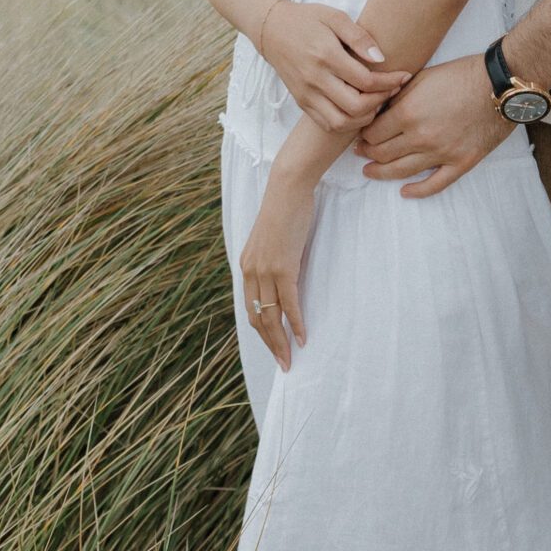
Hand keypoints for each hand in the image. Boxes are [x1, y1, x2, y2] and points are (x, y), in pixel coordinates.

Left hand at [240, 164, 316, 369]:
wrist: (288, 188)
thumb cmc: (284, 209)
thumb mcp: (271, 240)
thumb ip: (272, 261)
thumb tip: (284, 281)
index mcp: (247, 266)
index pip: (251, 309)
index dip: (262, 332)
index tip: (274, 347)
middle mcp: (252, 272)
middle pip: (258, 319)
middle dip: (271, 344)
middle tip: (283, 363)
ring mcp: (266, 271)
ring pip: (271, 316)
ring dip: (281, 341)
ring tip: (290, 359)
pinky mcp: (283, 267)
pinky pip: (289, 304)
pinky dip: (296, 323)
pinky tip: (302, 337)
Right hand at [259, 0, 409, 131]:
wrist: (272, 30)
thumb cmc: (307, 19)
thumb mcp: (335, 16)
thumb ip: (359, 36)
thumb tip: (381, 58)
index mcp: (326, 55)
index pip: (365, 80)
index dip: (390, 81)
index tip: (404, 76)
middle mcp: (315, 79)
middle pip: (356, 106)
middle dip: (381, 101)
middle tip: (392, 90)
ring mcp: (306, 94)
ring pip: (342, 122)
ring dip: (365, 117)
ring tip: (377, 101)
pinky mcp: (302, 103)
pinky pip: (327, 123)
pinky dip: (348, 123)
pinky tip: (359, 109)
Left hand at [358, 55, 507, 198]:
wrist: (499, 84)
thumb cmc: (461, 74)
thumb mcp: (422, 76)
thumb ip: (398, 96)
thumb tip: (380, 110)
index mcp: (409, 113)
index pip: (373, 133)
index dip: (363, 134)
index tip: (360, 133)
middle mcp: (421, 137)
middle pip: (383, 154)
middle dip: (368, 153)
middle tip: (361, 152)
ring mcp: (441, 153)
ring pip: (402, 171)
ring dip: (381, 173)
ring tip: (370, 171)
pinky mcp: (460, 163)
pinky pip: (434, 185)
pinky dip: (417, 191)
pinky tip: (405, 192)